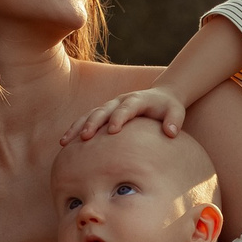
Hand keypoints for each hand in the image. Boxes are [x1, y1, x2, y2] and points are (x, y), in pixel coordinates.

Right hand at [64, 85, 185, 143]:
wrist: (161, 97)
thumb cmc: (169, 108)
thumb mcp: (176, 112)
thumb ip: (174, 121)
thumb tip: (171, 133)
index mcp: (137, 100)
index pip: (127, 108)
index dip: (119, 118)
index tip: (113, 131)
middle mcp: (120, 101)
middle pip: (103, 110)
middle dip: (93, 123)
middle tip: (85, 136)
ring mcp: (110, 106)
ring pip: (90, 115)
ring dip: (77, 127)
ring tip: (65, 142)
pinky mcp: (104, 113)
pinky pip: (87, 120)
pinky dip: (75, 129)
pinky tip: (65, 143)